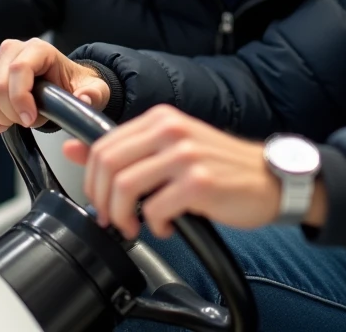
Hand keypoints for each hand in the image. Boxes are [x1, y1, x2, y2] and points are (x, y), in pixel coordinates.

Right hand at [0, 37, 109, 132]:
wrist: (64, 85)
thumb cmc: (76, 84)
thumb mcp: (94, 89)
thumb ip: (93, 94)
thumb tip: (84, 99)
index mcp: (39, 49)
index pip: (19, 69)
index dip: (20, 97)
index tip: (30, 120)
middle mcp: (14, 50)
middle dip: (12, 111)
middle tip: (30, 122)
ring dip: (4, 115)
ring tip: (25, 119)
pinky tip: (8, 123)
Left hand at [61, 105, 322, 238]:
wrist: (271, 179)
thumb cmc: (222, 167)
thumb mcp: (171, 149)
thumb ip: (126, 149)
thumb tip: (74, 149)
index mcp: (161, 119)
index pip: (103, 144)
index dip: (91, 180)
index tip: (100, 200)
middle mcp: (172, 130)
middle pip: (108, 164)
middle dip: (102, 201)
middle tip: (114, 220)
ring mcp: (185, 154)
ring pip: (125, 187)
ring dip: (123, 216)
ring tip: (136, 226)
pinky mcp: (199, 182)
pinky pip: (155, 209)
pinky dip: (155, 226)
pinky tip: (169, 226)